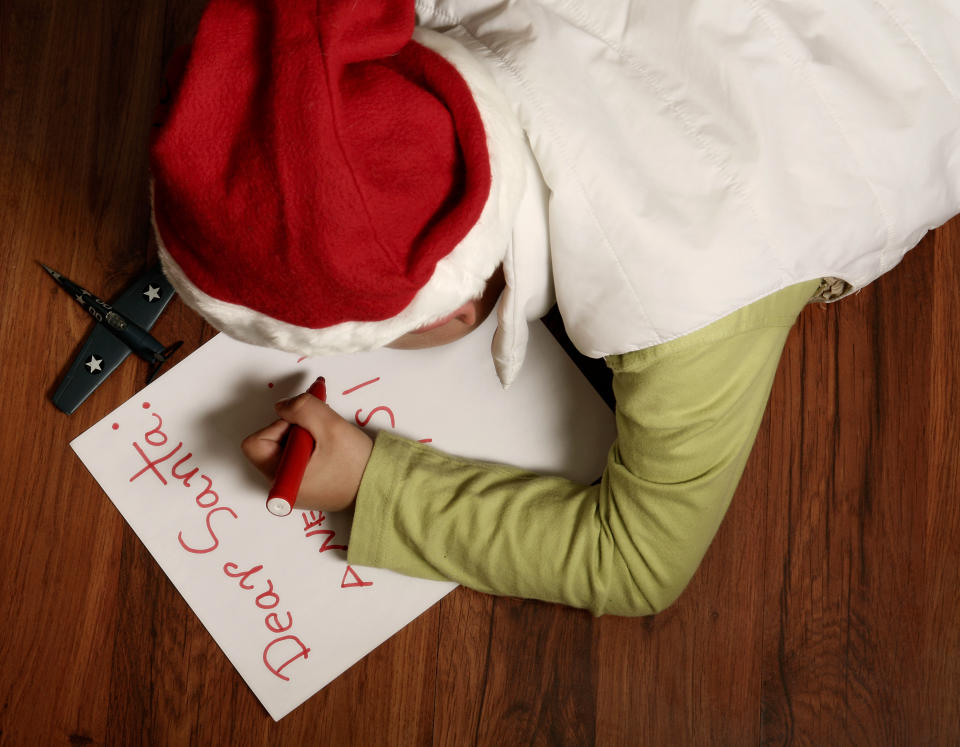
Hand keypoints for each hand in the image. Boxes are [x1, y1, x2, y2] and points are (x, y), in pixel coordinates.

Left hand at [241, 391, 373, 511]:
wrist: (381, 486)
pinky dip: (307, 445)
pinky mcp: (303, 484)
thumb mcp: (330, 426)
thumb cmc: (357, 464)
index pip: (258, 442)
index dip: (279, 425)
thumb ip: (301, 407)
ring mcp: (291, 488)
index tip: (306, 424)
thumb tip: (282, 406)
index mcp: (282, 480)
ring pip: (282, 448)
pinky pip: (294, 458)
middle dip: (293, 428)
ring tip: (326, 438)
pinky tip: (327, 445)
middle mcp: (281, 488)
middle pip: (269, 444)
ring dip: (302, 435)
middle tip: (319, 428)